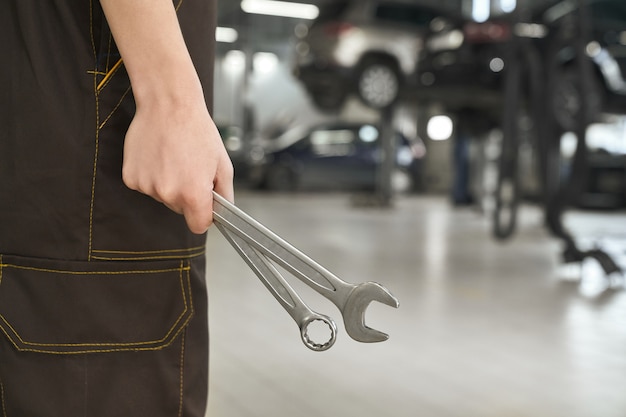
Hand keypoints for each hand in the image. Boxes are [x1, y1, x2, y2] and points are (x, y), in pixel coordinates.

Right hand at [122, 97, 233, 233]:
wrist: (168, 105)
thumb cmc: (196, 130)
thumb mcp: (223, 164)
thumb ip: (225, 194)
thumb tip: (223, 211)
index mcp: (193, 193)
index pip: (198, 226)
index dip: (203, 216)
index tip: (204, 205)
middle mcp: (168, 193)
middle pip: (180, 210)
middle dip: (186, 195)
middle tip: (189, 168)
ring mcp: (147, 186)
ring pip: (162, 197)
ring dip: (168, 183)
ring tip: (173, 158)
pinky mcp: (131, 178)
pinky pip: (146, 186)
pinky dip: (152, 176)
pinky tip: (158, 156)